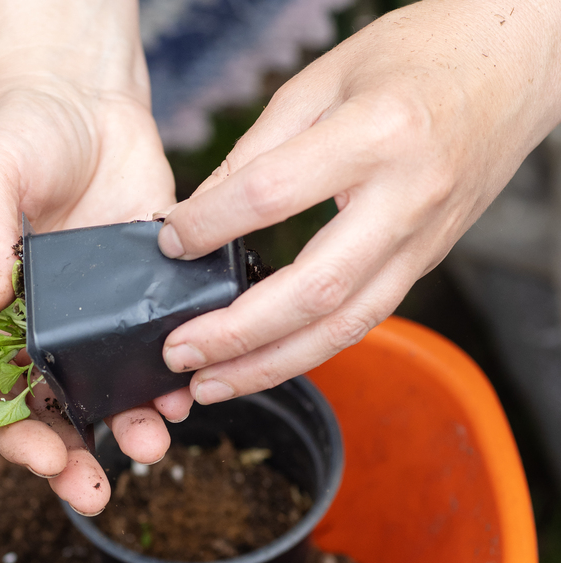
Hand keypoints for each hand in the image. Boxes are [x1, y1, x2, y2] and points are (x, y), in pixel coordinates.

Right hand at [0, 1, 176, 513]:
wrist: (85, 96)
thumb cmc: (17, 129)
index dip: (11, 437)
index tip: (46, 455)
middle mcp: (40, 332)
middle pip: (47, 417)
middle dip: (69, 462)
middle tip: (93, 491)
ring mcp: (92, 324)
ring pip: (104, 399)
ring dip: (125, 431)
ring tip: (152, 445)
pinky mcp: (140, 304)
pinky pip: (151, 359)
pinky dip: (166, 386)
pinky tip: (181, 398)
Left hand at [155, 0, 560, 410]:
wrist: (518, 64)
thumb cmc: (422, 55)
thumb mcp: (327, 77)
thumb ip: (259, 149)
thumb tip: (197, 216)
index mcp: (378, 134)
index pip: (274, 194)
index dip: (210, 224)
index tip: (168, 241)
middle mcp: (406, 200)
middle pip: (313, 291)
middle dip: (237, 333)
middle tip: (179, 352)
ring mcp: (422, 242)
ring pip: (341, 328)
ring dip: (269, 366)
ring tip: (210, 384)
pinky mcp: (425, 265)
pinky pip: (361, 321)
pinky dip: (306, 351)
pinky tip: (260, 364)